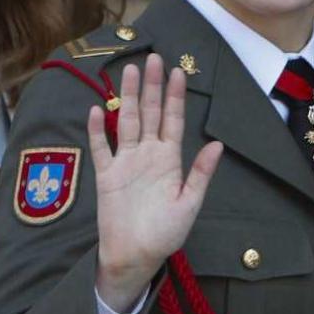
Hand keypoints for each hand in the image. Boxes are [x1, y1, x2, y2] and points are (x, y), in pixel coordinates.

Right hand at [88, 53, 223, 309]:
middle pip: (148, 113)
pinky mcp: (106, 175)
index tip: (178, 72)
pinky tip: (96, 109)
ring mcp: (126, 163)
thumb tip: (216, 144)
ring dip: (126, 98)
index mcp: (170, 160)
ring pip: (126, 122)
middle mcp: (147, 155)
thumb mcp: (189, 204)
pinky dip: (97, 130)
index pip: (172, 121)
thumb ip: (201, 174)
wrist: (135, 256)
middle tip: (153, 58)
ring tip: (128, 72)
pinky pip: (100, 148)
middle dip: (151, 87)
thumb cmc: (165, 234)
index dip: (174, 97)